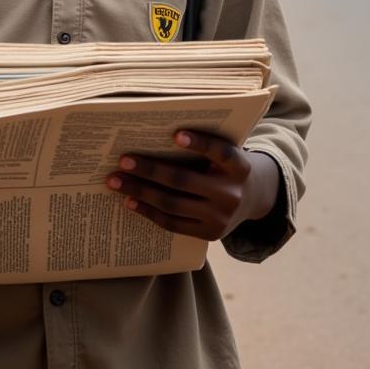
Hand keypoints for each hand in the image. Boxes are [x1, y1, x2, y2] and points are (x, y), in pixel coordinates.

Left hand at [106, 130, 278, 241]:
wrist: (254, 198)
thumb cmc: (226, 165)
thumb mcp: (225, 152)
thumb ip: (203, 145)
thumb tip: (152, 135)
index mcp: (238, 165)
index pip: (219, 151)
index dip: (199, 143)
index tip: (175, 134)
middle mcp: (232, 192)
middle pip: (184, 180)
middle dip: (149, 170)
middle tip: (122, 160)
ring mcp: (221, 217)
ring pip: (173, 204)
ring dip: (140, 191)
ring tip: (115, 181)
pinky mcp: (210, 234)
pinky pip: (173, 224)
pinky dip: (149, 212)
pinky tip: (130, 201)